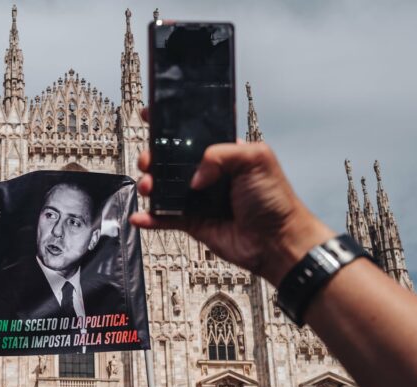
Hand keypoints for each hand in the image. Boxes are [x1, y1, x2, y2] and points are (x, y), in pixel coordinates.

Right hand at [130, 110, 334, 285]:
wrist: (276, 241)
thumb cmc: (275, 200)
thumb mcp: (256, 159)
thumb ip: (221, 154)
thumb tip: (194, 176)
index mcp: (224, 154)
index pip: (194, 135)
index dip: (173, 126)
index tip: (153, 116)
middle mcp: (209, 174)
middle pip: (171, 161)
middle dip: (153, 158)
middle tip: (148, 160)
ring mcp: (199, 199)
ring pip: (164, 189)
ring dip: (150, 185)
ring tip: (148, 187)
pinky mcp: (193, 223)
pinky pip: (165, 218)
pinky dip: (150, 218)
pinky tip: (140, 216)